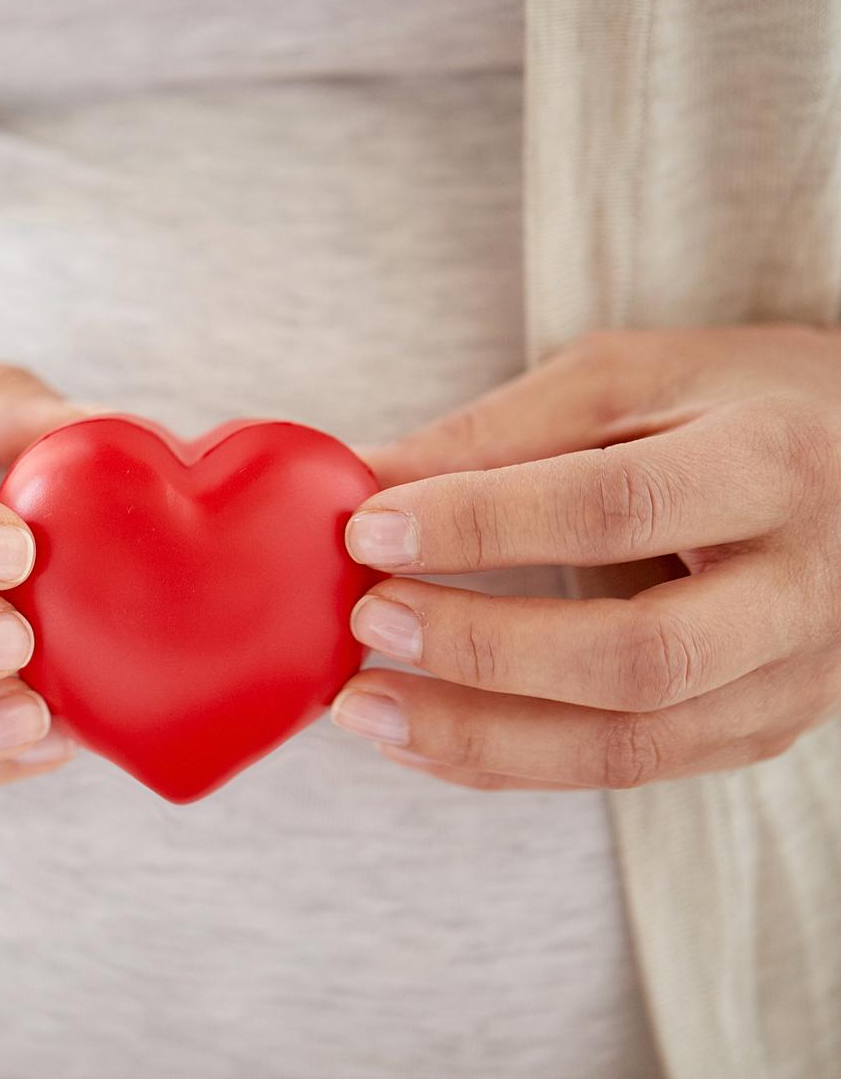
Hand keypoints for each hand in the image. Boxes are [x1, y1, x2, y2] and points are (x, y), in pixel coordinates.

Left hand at [333, 325, 840, 789]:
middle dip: (480, 649)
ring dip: (475, 735)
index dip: (482, 524)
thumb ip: (493, 436)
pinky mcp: (758, 731)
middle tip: (366, 621)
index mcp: (773, 464)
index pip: (616, 507)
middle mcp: (802, 590)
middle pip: (636, 657)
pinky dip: (504, 761)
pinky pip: (619, 769)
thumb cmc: (737, 405)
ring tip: (360, 705)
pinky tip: (416, 737)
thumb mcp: (627, 381)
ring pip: (626, 744)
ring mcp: (791, 678)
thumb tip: (356, 480)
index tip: (369, 528)